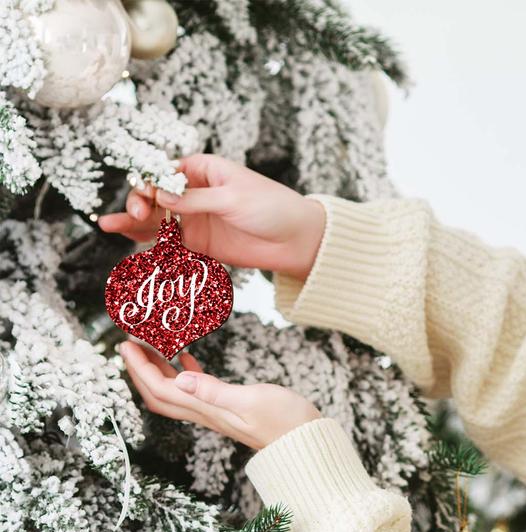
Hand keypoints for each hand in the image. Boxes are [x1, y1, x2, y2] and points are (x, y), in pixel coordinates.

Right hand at [97, 153, 327, 280]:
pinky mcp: (200, 244)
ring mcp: (196, 218)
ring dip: (134, 224)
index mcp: (204, 170)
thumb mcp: (234, 199)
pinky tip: (133, 249)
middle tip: (138, 216)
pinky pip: (169, 245)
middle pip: (156, 196)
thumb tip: (161, 198)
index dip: (150, 181)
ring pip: (157, 221)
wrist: (298, 241)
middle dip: (140, 203)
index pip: (166, 171)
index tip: (146, 196)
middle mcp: (195, 192)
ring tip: (108, 226)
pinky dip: (152, 247)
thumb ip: (196, 200)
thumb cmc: (273, 208)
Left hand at [117, 340, 321, 450]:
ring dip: (156, 371)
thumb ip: (215, 390)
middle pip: (159, 394)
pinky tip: (185, 358)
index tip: (126, 346)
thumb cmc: (286, 421)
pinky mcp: (228, 408)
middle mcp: (206, 413)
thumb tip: (181, 379)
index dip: (140, 368)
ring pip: (174, 392)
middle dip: (139, 371)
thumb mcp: (252, 400)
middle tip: (129, 346)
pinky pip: (194, 391)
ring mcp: (216, 411)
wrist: (306, 440)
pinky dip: (182, 373)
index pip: (161, 389)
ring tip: (149, 347)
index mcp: (207, 410)